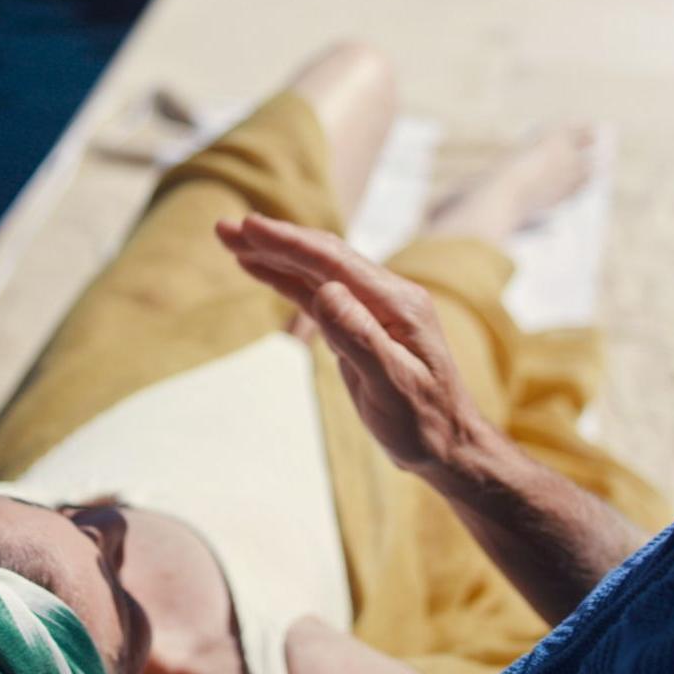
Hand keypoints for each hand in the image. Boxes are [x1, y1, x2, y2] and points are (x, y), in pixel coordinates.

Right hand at [216, 214, 490, 478]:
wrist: (449, 447)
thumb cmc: (423, 423)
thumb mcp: (391, 385)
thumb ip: (359, 337)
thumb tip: (325, 291)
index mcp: (397, 303)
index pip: (333, 263)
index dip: (289, 243)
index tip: (250, 226)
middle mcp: (387, 297)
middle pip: (322, 257)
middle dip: (274, 240)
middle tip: (224, 227)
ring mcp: (375, 309)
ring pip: (317, 272)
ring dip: (275, 255)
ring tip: (231, 240)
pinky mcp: (362, 326)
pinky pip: (318, 293)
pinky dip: (287, 279)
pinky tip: (260, 269)